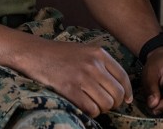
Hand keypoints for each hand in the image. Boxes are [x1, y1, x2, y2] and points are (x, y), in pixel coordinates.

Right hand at [18, 40, 132, 117]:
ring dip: (102, 109)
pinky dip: (91, 112)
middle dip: (114, 103)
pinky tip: (85, 107)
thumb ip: (101, 64)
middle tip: (105, 104)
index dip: (127, 92)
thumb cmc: (59, 54)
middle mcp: (93, 64)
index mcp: (99, 53)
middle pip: (117, 93)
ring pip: (106, 103)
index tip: (126, 100)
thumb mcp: (84, 51)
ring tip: (93, 104)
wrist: (35, 53)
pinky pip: (91, 108)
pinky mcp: (70, 89)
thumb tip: (118, 86)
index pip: (123, 77)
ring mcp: (82, 77)